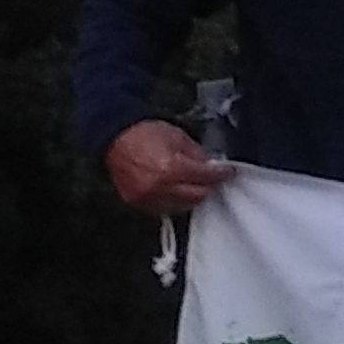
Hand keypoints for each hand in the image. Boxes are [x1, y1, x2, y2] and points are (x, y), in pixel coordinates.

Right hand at [106, 119, 229, 215]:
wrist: (115, 138)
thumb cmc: (146, 134)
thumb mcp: (179, 137)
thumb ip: (198, 155)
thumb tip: (211, 168)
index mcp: (171, 169)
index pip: (205, 178)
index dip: (221, 174)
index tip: (228, 171)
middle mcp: (159, 187)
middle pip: (196, 196)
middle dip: (208, 187)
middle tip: (213, 179)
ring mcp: (146, 198)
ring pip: (182, 206)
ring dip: (192, 196)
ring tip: (195, 185)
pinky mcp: (137, 203)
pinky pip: (163, 209)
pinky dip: (174, 202)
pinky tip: (178, 191)